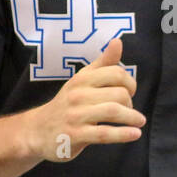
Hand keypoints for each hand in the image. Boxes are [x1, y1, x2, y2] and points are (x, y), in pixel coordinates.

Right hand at [26, 38, 146, 161]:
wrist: (37, 131)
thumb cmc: (67, 104)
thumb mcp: (81, 80)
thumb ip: (102, 63)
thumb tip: (117, 42)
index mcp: (82, 79)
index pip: (115, 73)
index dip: (130, 82)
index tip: (130, 92)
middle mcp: (78, 95)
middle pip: (118, 93)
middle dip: (131, 102)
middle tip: (130, 110)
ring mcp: (76, 115)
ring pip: (112, 111)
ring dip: (132, 117)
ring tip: (139, 122)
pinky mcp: (75, 135)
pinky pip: (104, 133)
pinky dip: (123, 134)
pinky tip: (135, 134)